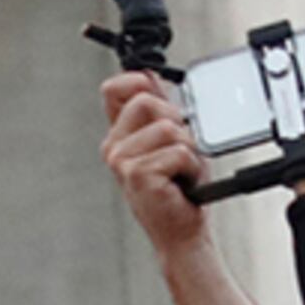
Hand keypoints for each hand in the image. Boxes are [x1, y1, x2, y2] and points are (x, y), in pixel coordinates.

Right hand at [100, 72, 211, 253]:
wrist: (182, 230)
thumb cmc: (179, 189)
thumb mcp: (171, 138)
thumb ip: (158, 107)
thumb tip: (149, 74)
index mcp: (120, 135)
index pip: (116, 88)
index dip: (138, 82)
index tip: (156, 95)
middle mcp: (114, 147)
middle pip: (146, 100)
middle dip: (175, 120)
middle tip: (179, 149)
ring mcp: (122, 161)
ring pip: (166, 127)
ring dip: (187, 148)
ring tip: (181, 170)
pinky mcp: (137, 174)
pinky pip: (177, 151)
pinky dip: (190, 166)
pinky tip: (182, 182)